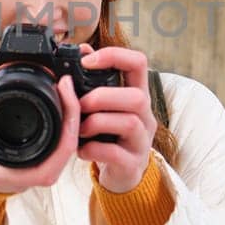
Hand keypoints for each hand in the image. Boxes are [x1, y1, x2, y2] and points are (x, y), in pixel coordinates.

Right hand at [0, 77, 82, 193]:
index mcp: (18, 173)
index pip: (59, 151)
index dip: (69, 120)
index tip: (64, 91)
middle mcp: (34, 174)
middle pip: (70, 145)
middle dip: (74, 112)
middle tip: (65, 84)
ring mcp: (40, 169)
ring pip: (68, 144)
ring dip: (71, 116)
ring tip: (65, 89)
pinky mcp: (40, 161)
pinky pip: (61, 144)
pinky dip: (64, 123)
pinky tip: (61, 103)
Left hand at [75, 46, 155, 193]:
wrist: (120, 174)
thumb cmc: (109, 134)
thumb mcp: (104, 106)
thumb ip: (94, 81)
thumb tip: (82, 50)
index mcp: (136, 94)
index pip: (138, 63)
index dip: (114, 56)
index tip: (86, 61)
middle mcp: (145, 116)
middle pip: (138, 97)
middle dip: (102, 97)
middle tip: (80, 105)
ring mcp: (142, 141)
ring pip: (129, 123)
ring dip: (97, 122)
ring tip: (79, 129)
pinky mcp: (133, 164)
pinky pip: (116, 153)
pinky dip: (93, 150)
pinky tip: (82, 150)